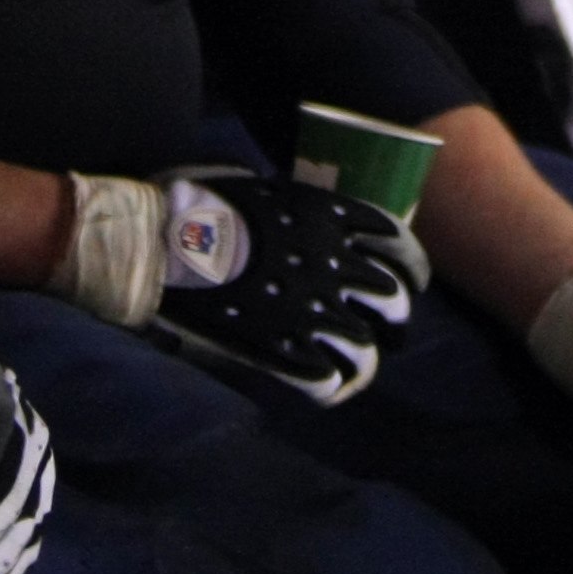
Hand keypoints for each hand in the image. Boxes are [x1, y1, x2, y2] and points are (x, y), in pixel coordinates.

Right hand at [141, 171, 419, 404]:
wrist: (160, 244)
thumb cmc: (198, 203)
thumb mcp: (259, 186)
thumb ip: (292, 207)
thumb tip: (295, 214)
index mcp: (331, 219)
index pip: (399, 245)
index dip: (412, 267)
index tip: (411, 280)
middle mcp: (334, 267)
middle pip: (393, 302)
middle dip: (393, 318)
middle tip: (384, 329)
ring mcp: (312, 314)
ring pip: (366, 351)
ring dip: (363, 359)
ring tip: (353, 367)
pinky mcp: (284, 353)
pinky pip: (329, 382)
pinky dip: (330, 387)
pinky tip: (321, 386)